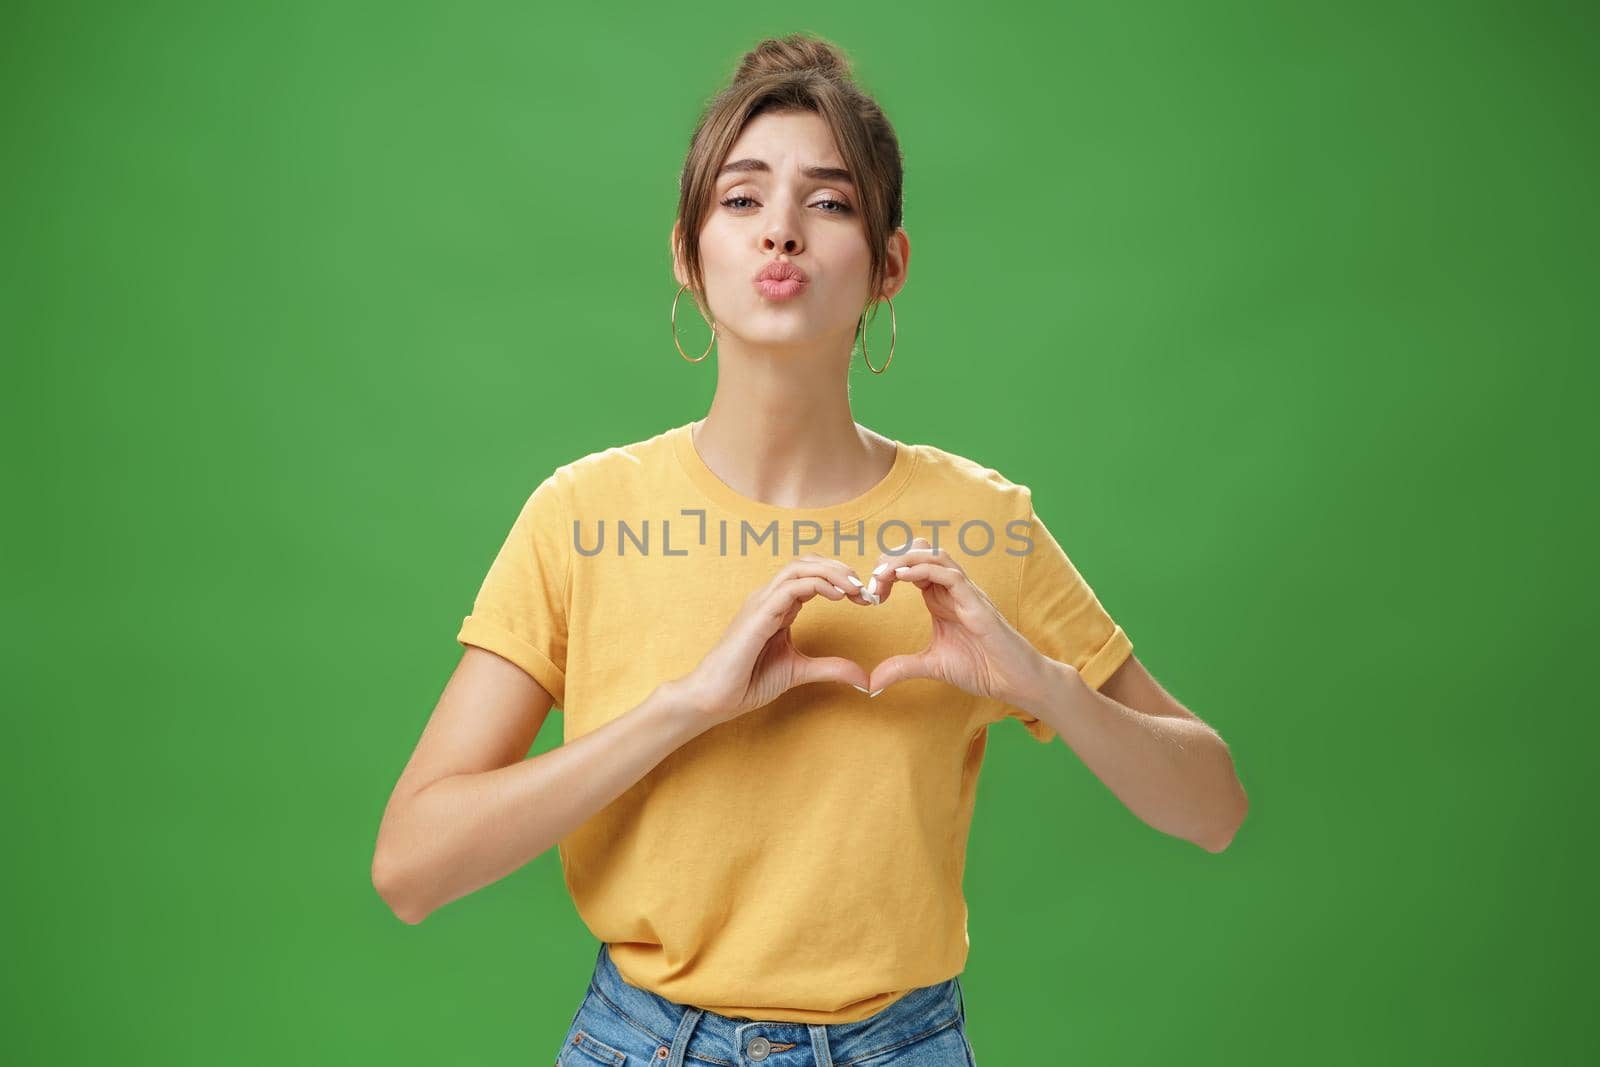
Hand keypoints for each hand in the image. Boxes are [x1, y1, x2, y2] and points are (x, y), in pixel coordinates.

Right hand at [677, 554, 873, 728]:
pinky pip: (791, 587)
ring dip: (833, 572)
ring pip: (800, 568)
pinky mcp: (758, 614)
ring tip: (855, 588)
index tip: (865, 598)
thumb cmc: (747, 681)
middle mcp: (769, 598)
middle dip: (840, 569)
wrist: (714, 698)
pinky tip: (837, 596)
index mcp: (778, 606)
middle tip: (865, 588)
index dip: (840, 579)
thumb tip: (862, 678)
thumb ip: (829, 668)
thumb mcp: (799, 671)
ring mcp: (762, 602)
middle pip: (807, 563)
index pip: (811, 575)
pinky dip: (818, 585)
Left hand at [865, 537, 1053, 705]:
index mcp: (941, 599)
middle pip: (922, 553)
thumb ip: (902, 668)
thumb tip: (872, 683)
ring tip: (882, 573)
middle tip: (872, 580)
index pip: (912, 568)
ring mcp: (967, 594)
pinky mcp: (978, 605)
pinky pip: (951, 576)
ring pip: (936, 557)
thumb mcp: (932, 666)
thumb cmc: (983, 668)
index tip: (870, 592)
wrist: (1016, 682)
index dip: (888, 573)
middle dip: (893, 559)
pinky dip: (925, 570)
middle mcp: (953, 590)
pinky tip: (903, 577)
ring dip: (906, 560)